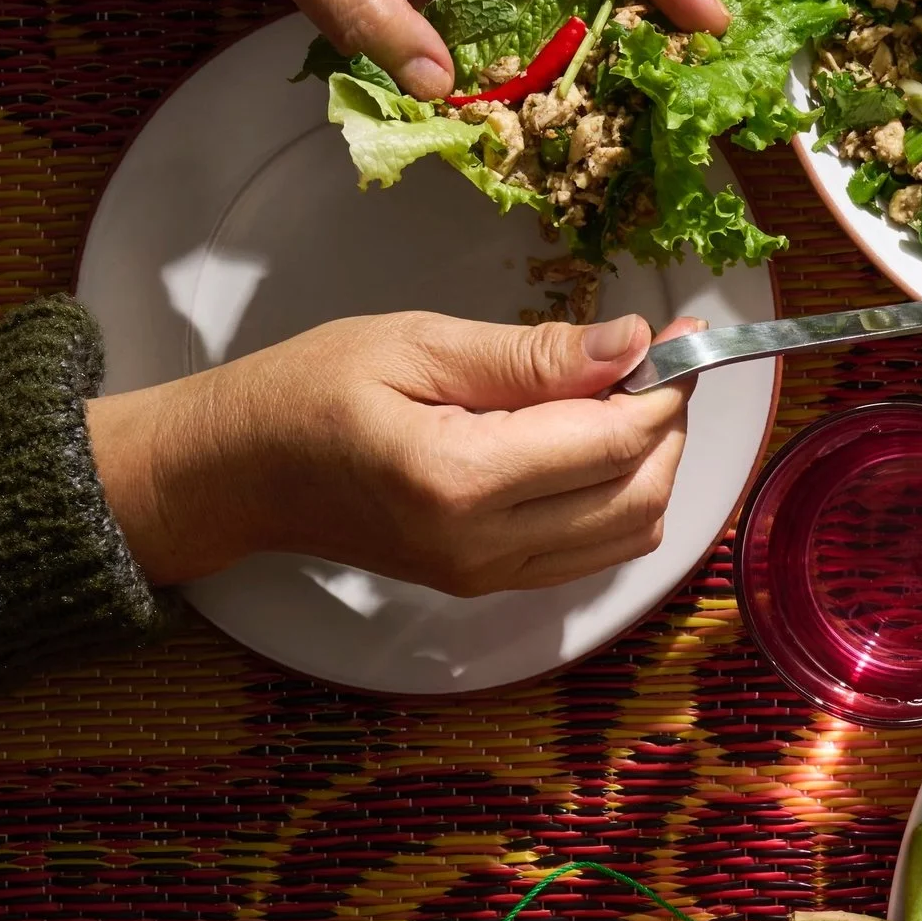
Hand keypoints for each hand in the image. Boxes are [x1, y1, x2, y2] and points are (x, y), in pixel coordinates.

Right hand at [88, 312, 700, 595]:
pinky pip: (595, 551)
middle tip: (655, 364)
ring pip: (631, 532)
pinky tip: (595, 446)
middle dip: (668, 426)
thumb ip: (532, 355)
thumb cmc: (308, 392)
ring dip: (653, 465)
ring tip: (625, 400)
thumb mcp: (417, 345)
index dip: (664, 387)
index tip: (683, 334)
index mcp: (460, 480)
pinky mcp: (490, 585)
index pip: (613, 442)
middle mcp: (485, 546)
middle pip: (640, 495)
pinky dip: (621, 498)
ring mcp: (490, 576)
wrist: (238, 474)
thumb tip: (633, 344)